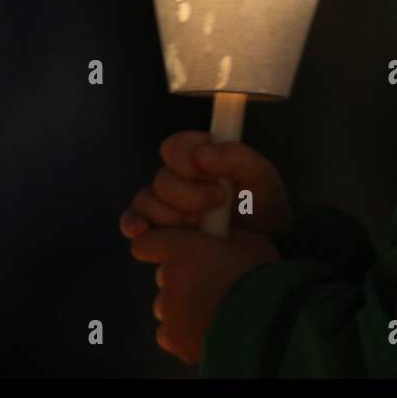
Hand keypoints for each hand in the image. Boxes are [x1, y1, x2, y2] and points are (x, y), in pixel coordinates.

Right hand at [118, 131, 292, 240]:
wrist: (265, 250)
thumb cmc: (264, 209)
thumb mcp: (263, 180)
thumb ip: (237, 158)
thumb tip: (201, 154)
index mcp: (199, 156)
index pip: (173, 147)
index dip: (186, 161)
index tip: (211, 176)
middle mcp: (177, 177)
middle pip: (161, 179)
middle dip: (188, 195)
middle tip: (217, 203)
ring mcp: (163, 204)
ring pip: (146, 201)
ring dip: (173, 216)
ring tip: (202, 227)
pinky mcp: (155, 229)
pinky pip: (132, 220)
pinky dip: (134, 223)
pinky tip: (142, 230)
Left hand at [129, 225, 279, 364]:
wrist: (269, 320)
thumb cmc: (263, 276)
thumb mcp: (248, 243)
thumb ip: (222, 238)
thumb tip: (216, 235)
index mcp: (182, 248)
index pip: (145, 244)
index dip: (158, 247)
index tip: (175, 252)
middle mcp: (168, 277)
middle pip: (164, 277)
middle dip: (181, 280)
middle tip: (211, 286)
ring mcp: (169, 310)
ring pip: (167, 307)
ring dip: (183, 307)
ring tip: (215, 311)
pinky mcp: (175, 339)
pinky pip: (170, 334)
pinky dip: (184, 333)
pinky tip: (209, 329)